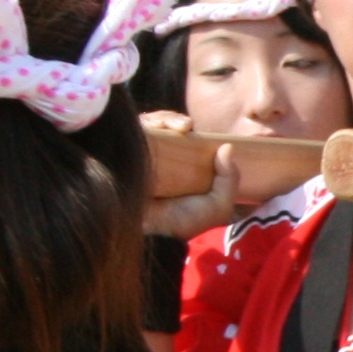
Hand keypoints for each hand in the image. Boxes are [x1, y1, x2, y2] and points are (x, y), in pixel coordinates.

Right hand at [139, 111, 243, 240]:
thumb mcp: (218, 205)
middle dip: (176, 120)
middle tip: (185, 126)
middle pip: (166, 129)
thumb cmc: (183, 222)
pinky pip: (133, 131)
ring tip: (175, 127)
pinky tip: (156, 127)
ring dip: (162, 119)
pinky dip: (144, 123)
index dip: (190, 129)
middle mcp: (160, 160)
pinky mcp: (122, 155)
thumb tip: (227, 147)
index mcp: (182, 168)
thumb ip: (229, 180)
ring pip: (149, 125)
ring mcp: (140, 157)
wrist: (153, 233)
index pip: (185, 138)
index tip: (196, 129)